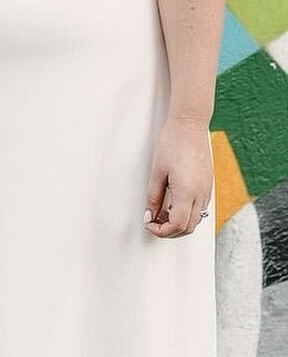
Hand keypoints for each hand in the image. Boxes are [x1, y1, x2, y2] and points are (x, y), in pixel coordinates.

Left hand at [144, 117, 212, 237]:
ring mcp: (207, 190)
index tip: (149, 224)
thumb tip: (150, 214)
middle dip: (170, 231)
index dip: (161, 230)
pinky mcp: (208, 185)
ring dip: (179, 223)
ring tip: (161, 212)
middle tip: (153, 222)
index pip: (177, 225)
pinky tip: (174, 204)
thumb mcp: (157, 171)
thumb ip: (153, 196)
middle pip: (188, 227)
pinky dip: (187, 213)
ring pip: (196, 219)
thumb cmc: (172, 143)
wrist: (190, 125)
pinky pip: (200, 208)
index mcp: (187, 193)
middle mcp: (201, 195)